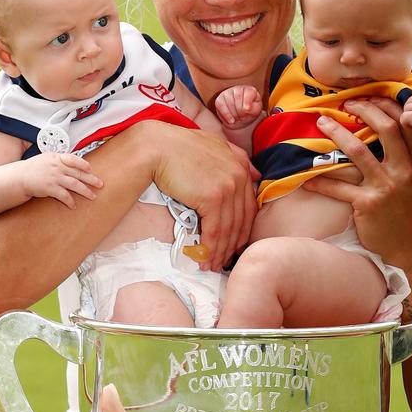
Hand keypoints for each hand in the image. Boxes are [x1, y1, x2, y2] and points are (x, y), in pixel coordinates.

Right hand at [20, 152, 102, 208]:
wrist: (20, 177)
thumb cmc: (33, 168)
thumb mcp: (47, 159)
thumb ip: (60, 160)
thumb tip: (73, 163)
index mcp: (57, 158)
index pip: (74, 159)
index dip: (84, 165)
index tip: (91, 170)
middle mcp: (57, 167)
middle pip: (78, 173)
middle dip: (91, 179)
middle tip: (100, 184)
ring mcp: (54, 177)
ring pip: (75, 185)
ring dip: (85, 191)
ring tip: (92, 196)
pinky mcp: (50, 188)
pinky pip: (64, 195)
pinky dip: (70, 201)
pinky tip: (74, 205)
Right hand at [151, 127, 257, 270]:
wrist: (157, 148)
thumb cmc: (178, 146)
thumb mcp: (213, 144)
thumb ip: (235, 157)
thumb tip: (254, 174)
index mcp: (241, 164)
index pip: (247, 206)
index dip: (241, 230)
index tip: (234, 245)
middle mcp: (239, 176)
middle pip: (240, 221)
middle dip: (232, 245)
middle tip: (224, 261)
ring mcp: (228, 187)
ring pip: (228, 229)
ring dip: (220, 252)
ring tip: (212, 266)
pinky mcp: (213, 197)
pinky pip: (214, 230)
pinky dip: (210, 248)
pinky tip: (205, 259)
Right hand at [215, 85, 264, 127]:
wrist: (240, 118)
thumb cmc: (249, 113)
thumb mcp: (256, 111)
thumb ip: (254, 109)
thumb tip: (246, 108)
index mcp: (249, 90)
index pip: (249, 93)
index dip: (247, 103)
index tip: (247, 110)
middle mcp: (238, 89)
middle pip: (238, 98)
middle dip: (241, 111)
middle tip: (243, 118)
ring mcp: (227, 93)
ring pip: (229, 102)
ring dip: (234, 114)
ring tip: (238, 119)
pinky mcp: (219, 100)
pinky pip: (220, 105)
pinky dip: (226, 115)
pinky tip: (231, 120)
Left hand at [304, 97, 411, 267]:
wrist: (409, 249)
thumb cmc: (407, 211)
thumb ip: (404, 156)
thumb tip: (382, 126)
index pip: (406, 123)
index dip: (386, 105)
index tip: (367, 97)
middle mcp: (406, 170)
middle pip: (385, 128)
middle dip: (363, 110)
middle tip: (344, 104)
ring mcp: (387, 187)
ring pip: (357, 152)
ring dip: (336, 134)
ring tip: (321, 123)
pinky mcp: (368, 205)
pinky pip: (338, 187)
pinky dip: (320, 180)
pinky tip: (305, 175)